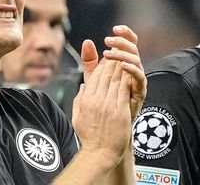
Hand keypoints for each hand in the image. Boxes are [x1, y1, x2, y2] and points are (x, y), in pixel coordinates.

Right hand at [72, 52, 132, 167]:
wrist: (99, 152)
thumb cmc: (89, 136)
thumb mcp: (77, 115)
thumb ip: (79, 98)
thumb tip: (83, 86)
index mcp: (85, 100)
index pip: (94, 77)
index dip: (102, 65)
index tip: (108, 58)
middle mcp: (95, 100)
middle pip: (105, 76)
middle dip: (112, 63)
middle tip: (118, 53)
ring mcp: (107, 105)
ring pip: (115, 81)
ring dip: (120, 68)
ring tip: (125, 59)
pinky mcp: (119, 111)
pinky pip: (123, 91)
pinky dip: (127, 80)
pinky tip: (130, 73)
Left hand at [81, 26, 146, 120]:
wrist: (107, 123)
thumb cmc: (102, 99)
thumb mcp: (93, 78)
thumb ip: (90, 61)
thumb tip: (87, 41)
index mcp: (123, 63)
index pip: (128, 43)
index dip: (125, 34)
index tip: (115, 28)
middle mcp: (132, 69)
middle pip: (133, 49)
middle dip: (122, 42)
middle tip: (108, 40)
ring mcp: (136, 80)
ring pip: (137, 60)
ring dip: (123, 54)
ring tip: (108, 53)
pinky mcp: (139, 91)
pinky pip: (140, 78)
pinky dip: (132, 70)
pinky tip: (122, 66)